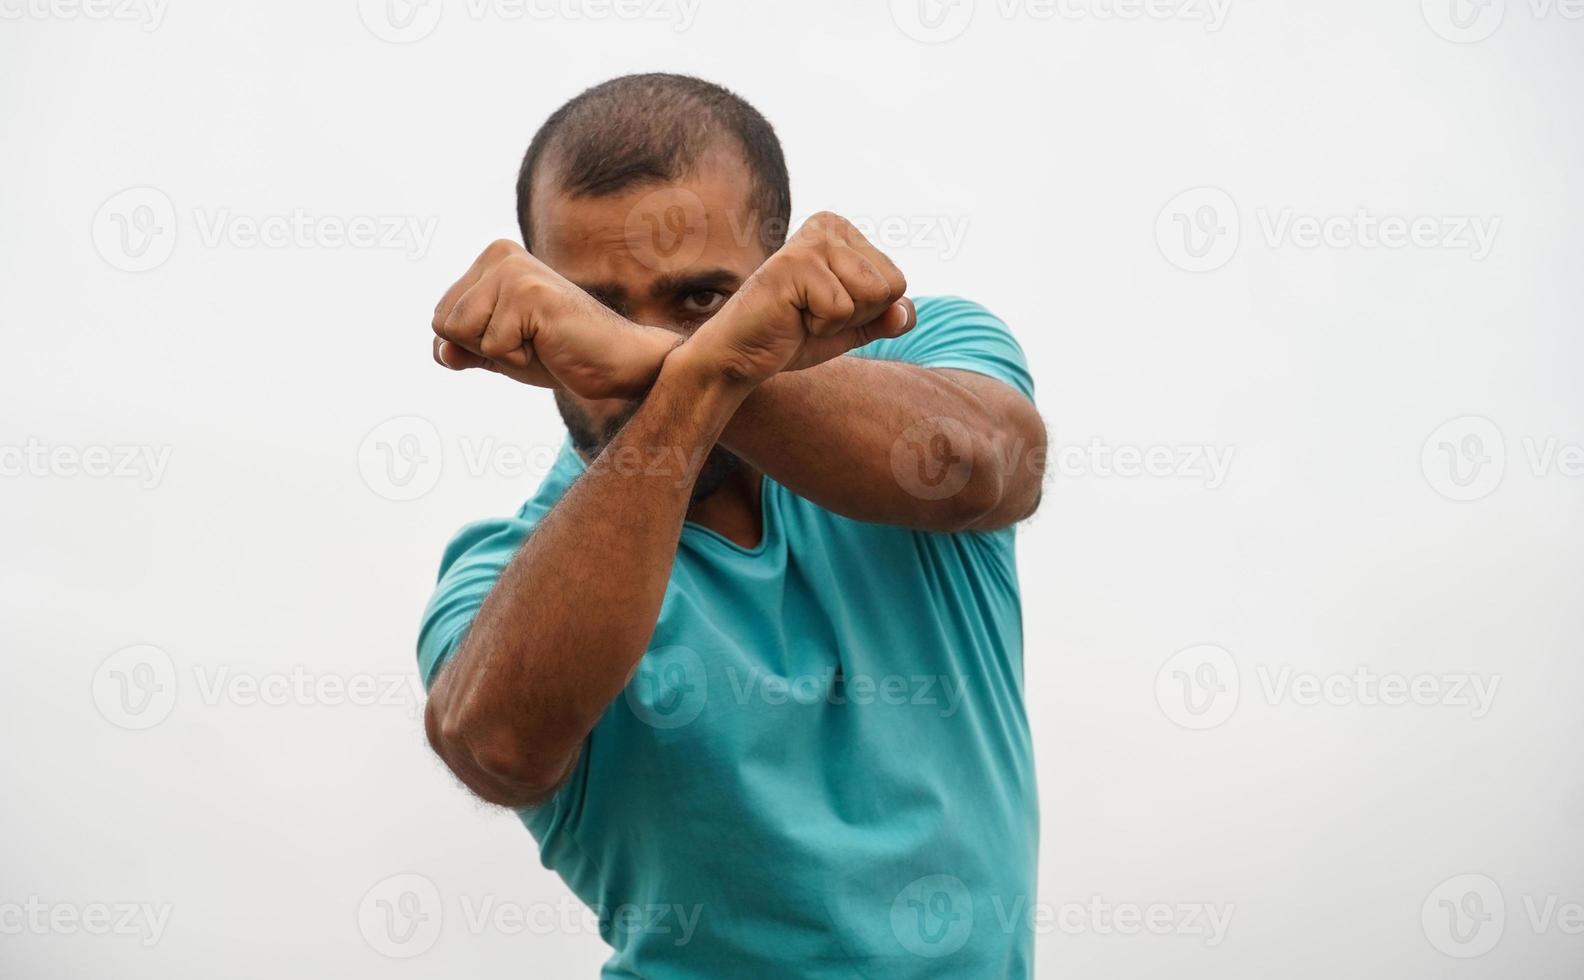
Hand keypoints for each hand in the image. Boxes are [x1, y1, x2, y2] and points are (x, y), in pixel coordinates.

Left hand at [431, 239, 676, 398]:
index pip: (440, 317)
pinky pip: (491, 345)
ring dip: (500, 354)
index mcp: (490, 260)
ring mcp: (514, 270)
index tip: (519, 338)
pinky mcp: (528, 292)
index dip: (475, 345)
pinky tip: (550, 344)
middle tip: (531, 341)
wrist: (617, 363)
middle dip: (483, 348)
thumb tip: (439, 351)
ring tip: (540, 341)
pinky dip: (518, 359)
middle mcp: (498, 255)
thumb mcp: (500, 352)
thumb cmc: (561, 354)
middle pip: (443, 322)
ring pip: (461, 333)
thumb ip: (463, 348)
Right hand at [677, 212, 914, 386]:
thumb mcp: (852, 327)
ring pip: (871, 294)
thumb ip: (886, 318)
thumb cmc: (793, 335)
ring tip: (802, 313)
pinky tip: (791, 316)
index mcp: (844, 233)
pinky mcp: (794, 264)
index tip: (826, 309)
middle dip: (856, 315)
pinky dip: (819, 327)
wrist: (743, 356)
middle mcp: (830, 226)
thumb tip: (906, 313)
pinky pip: (841, 309)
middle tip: (813, 314)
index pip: (897, 282)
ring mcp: (811, 241)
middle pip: (890, 285)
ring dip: (838, 321)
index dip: (866, 312)